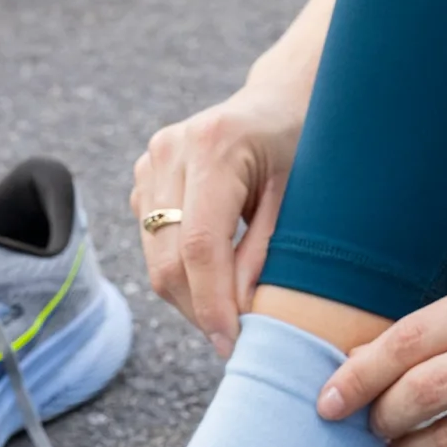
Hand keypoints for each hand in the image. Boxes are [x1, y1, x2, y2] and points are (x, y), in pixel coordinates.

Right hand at [130, 80, 306, 357]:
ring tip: (230, 313)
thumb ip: (265, 256)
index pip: (199, 246)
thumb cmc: (303, 148)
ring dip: (189, 297)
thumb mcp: (300, 200)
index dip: (212, 304)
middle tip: (236, 340)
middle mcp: (171, 150)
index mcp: (214, 146)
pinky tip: (216, 273)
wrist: (279, 102)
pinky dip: (182, 272)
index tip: (233, 344)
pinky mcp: (143, 177)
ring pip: (155, 259)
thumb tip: (237, 317)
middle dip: (200, 310)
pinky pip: (153, 244)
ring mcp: (150, 162)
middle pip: (168, 258)